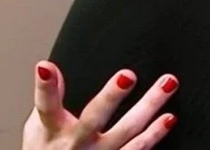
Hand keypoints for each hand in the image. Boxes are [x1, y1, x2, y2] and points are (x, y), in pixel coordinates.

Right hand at [22, 60, 178, 149]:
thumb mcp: (39, 129)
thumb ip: (50, 99)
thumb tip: (48, 67)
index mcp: (52, 131)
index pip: (46, 106)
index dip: (45, 87)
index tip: (46, 66)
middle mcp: (75, 145)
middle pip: (93, 119)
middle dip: (110, 97)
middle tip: (128, 75)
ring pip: (127, 131)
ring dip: (149, 107)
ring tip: (168, 83)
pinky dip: (154, 135)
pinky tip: (170, 118)